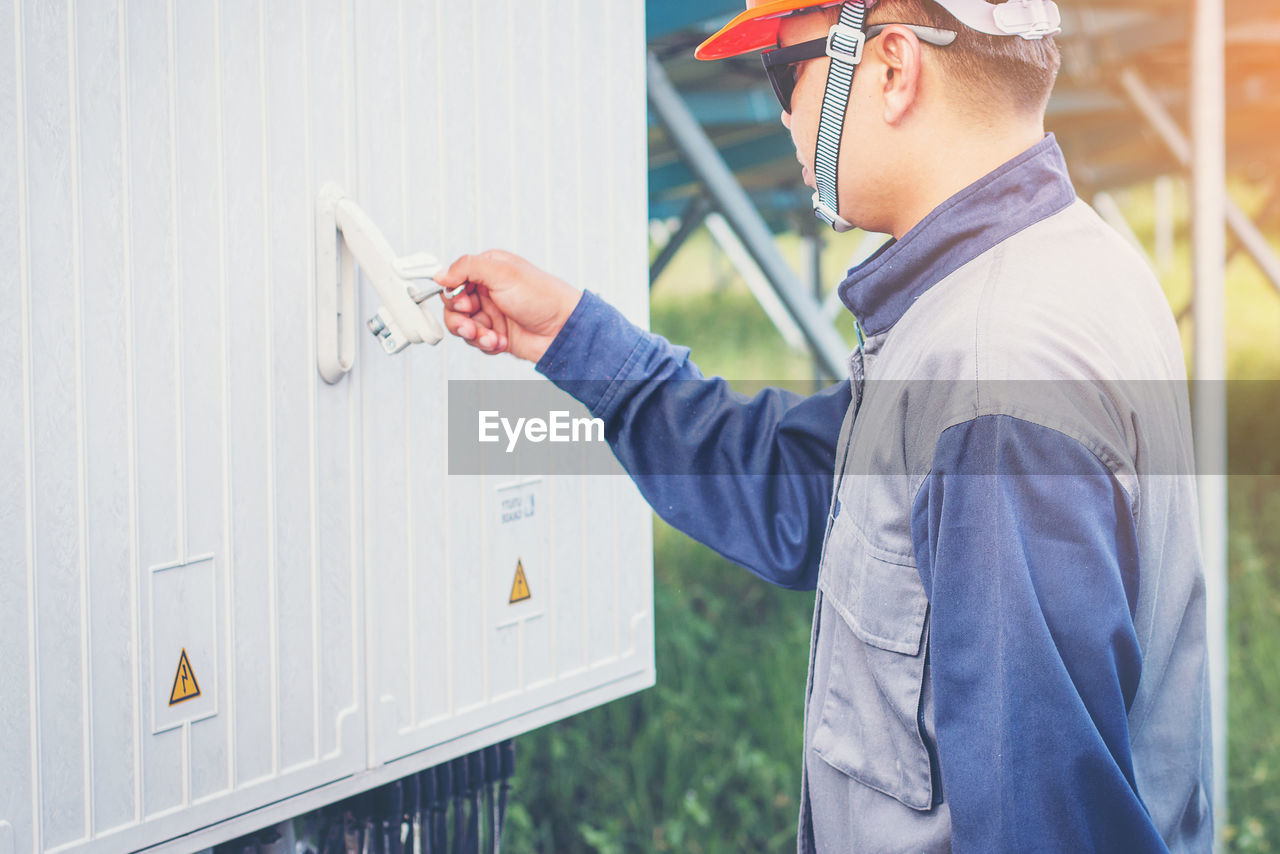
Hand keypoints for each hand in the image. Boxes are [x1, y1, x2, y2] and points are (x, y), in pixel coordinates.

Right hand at [436, 249, 581, 362]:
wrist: (565, 330)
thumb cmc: (542, 297)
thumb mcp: (503, 273)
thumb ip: (467, 268)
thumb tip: (440, 274)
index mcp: (489, 270)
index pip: (455, 279)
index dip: (454, 294)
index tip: (464, 303)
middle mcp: (488, 291)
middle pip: (454, 306)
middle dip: (460, 319)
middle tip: (472, 325)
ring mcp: (492, 314)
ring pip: (462, 327)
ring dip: (474, 334)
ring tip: (491, 338)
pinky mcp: (496, 335)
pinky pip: (476, 342)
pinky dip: (486, 344)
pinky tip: (501, 342)